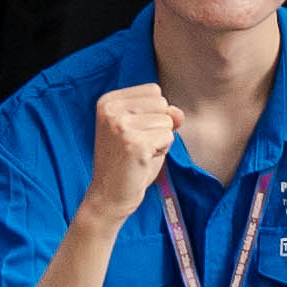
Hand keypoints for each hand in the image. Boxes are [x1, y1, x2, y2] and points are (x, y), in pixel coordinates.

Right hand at [84, 80, 182, 227]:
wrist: (108, 196)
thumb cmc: (127, 161)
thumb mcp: (143, 129)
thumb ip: (162, 114)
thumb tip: (178, 114)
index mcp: (108, 101)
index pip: (153, 90)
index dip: (153, 114)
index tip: (133, 133)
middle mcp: (111, 110)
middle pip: (162, 103)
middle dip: (159, 126)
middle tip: (137, 146)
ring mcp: (121, 126)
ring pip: (167, 121)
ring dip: (161, 140)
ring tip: (140, 153)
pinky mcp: (135, 143)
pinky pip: (168, 137)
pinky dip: (162, 151)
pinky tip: (142, 160)